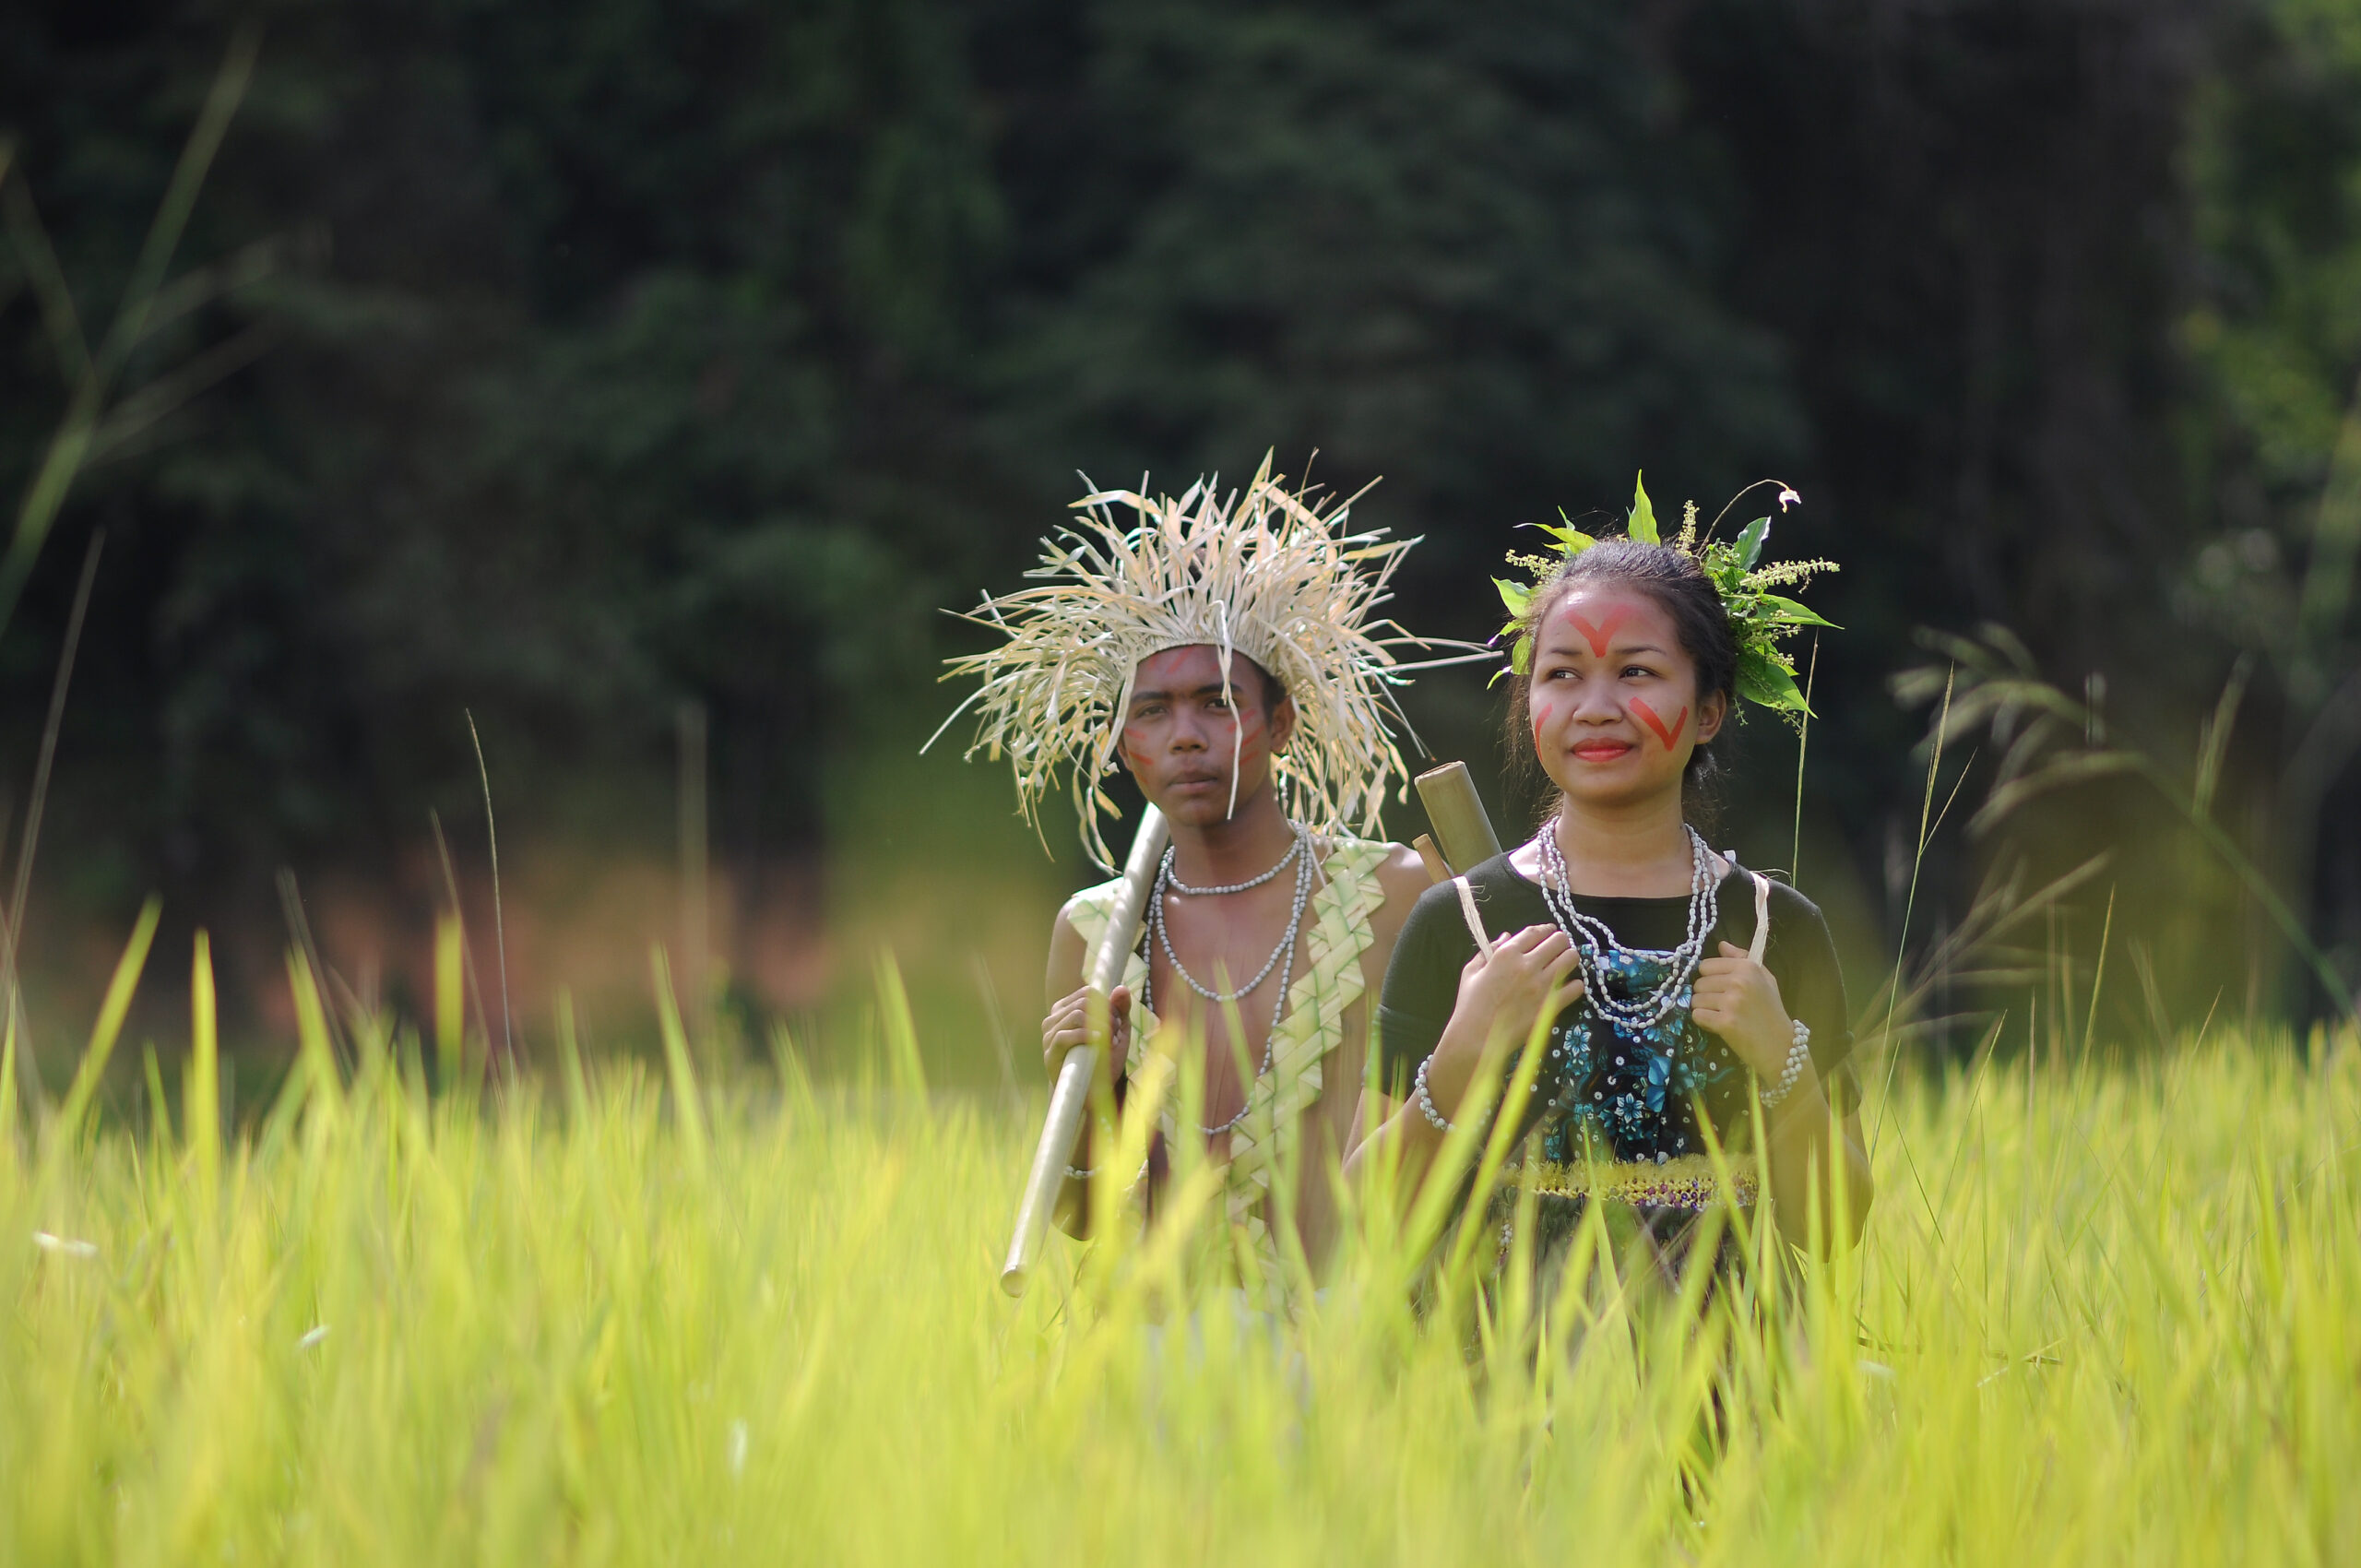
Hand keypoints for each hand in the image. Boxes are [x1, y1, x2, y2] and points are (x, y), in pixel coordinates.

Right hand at [1041, 984, 1131, 1088]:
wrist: (1094, 1093)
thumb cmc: (1104, 1059)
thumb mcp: (1117, 1031)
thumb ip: (1120, 1009)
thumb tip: (1121, 988)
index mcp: (1065, 1010)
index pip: (1088, 993)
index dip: (1108, 1004)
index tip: (1119, 1022)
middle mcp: (1053, 1020)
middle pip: (1084, 1002)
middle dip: (1107, 1016)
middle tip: (1117, 1033)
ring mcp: (1048, 1036)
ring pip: (1076, 1015)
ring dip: (1100, 1026)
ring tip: (1111, 1040)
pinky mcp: (1049, 1054)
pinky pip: (1064, 1036)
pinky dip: (1086, 1036)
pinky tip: (1100, 1041)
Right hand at [1421, 925, 1582, 1119]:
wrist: (1477, 1037)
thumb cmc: (1470, 1004)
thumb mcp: (1471, 972)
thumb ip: (1488, 951)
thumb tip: (1507, 936)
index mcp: (1507, 954)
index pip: (1535, 932)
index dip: (1545, 929)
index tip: (1550, 931)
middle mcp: (1527, 965)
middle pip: (1558, 941)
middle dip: (1560, 942)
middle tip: (1559, 949)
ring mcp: (1541, 985)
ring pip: (1571, 959)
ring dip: (1570, 959)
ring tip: (1566, 965)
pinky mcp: (1551, 1005)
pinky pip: (1576, 988)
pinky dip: (1575, 986)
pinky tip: (1569, 988)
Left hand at [1691, 941, 1793, 1078]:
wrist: (1780, 1045)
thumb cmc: (1771, 1011)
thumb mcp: (1764, 979)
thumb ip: (1742, 959)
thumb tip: (1721, 944)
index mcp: (1748, 967)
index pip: (1707, 965)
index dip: (1710, 978)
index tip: (1721, 988)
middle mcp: (1739, 982)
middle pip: (1699, 982)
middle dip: (1706, 994)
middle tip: (1722, 1005)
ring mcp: (1732, 1002)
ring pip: (1696, 999)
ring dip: (1704, 1009)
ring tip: (1721, 1015)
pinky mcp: (1725, 1022)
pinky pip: (1698, 1015)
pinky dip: (1704, 1022)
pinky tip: (1719, 1025)